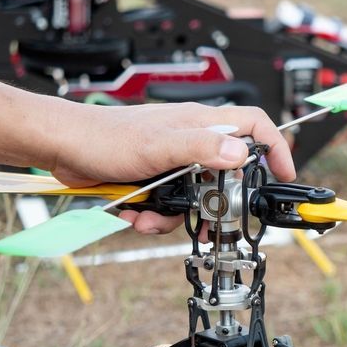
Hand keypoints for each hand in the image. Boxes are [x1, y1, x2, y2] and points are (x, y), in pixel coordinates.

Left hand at [46, 102, 295, 233]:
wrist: (63, 148)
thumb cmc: (104, 137)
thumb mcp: (160, 146)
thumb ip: (203, 148)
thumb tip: (241, 153)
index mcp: (200, 124)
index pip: (253, 125)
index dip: (274, 148)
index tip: (283, 174)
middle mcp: (190, 140)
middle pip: (226, 173)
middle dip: (217, 203)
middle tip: (212, 222)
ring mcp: (172, 161)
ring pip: (196, 196)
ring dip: (175, 216)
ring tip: (151, 218)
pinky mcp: (154, 178)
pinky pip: (169, 205)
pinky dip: (154, 216)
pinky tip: (136, 214)